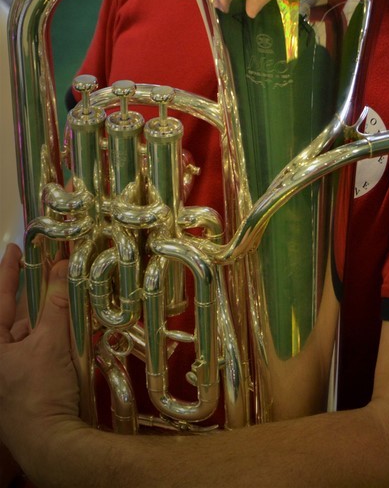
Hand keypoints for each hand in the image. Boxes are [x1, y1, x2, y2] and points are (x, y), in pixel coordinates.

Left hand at [0, 244, 80, 481]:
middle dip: (37, 292)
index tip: (16, 249)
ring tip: (70, 293)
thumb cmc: (39, 393)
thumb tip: (62, 266)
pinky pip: (44, 351)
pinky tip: (76, 325)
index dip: (8, 272)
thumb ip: (57, 303)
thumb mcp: (49, 342)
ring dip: (51, 315)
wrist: (51, 444)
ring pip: (33, 333)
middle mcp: (0, 360)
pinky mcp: (32, 385)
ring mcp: (14, 374)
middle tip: (54, 267)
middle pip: (17, 316)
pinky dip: (58, 336)